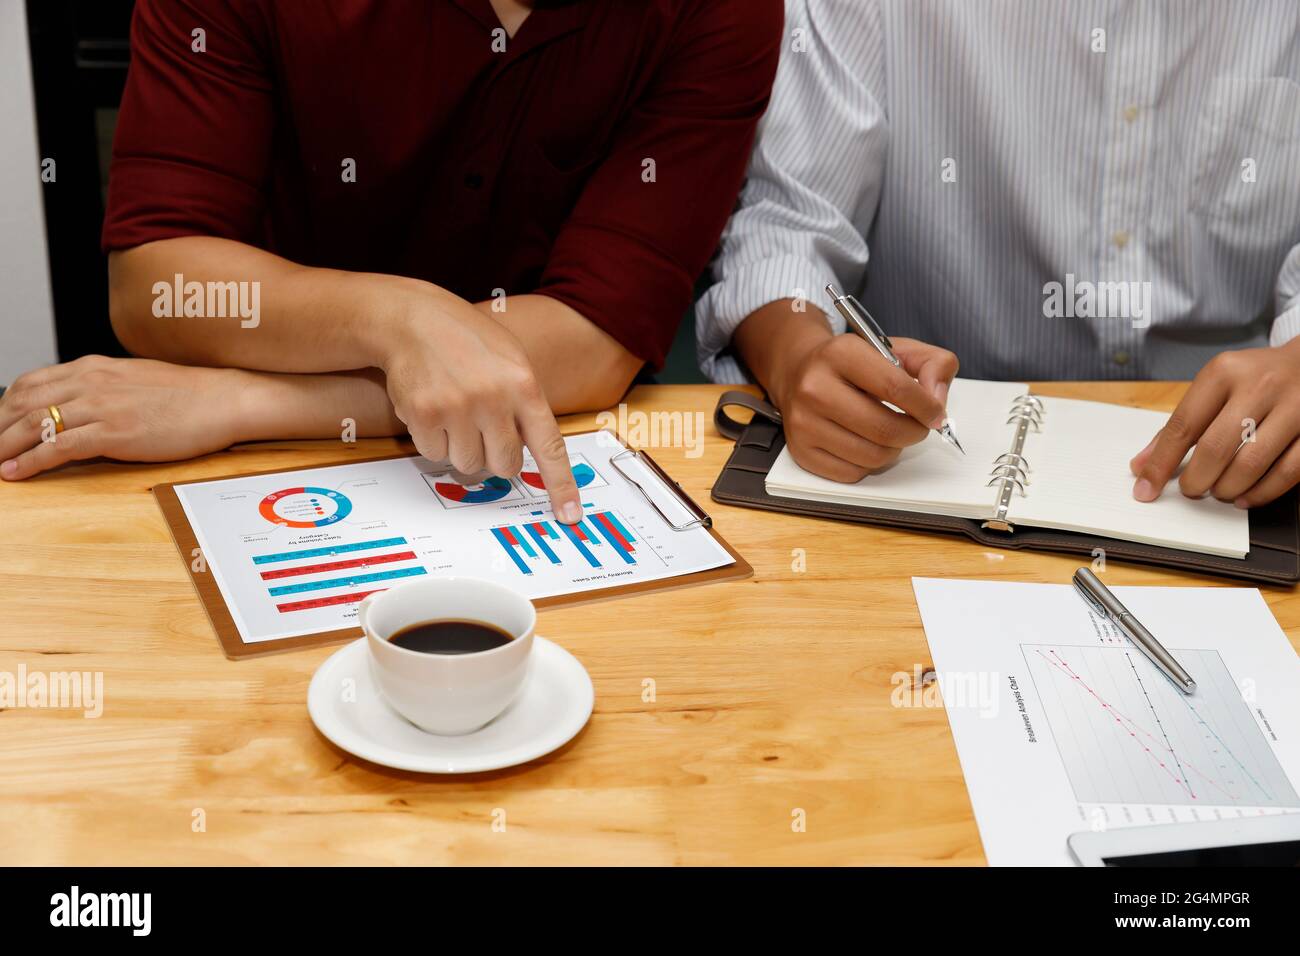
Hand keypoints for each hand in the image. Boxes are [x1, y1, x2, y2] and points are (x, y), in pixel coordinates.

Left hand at [0, 355, 241, 478]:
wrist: (222, 400)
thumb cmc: (187, 394)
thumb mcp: (134, 380)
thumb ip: (102, 388)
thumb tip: (82, 405)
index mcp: (93, 367)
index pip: (30, 383)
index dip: (3, 406)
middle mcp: (89, 381)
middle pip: (22, 403)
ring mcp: (100, 406)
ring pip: (34, 425)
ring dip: (4, 446)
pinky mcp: (113, 432)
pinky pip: (58, 447)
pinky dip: (31, 461)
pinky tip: (16, 472)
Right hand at [379, 292, 581, 521]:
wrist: (414, 319)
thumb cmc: (468, 342)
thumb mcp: (512, 362)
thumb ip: (525, 405)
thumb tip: (529, 454)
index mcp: (524, 386)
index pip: (549, 446)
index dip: (561, 484)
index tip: (569, 514)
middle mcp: (494, 399)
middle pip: (504, 465)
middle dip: (494, 457)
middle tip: (482, 431)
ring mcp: (458, 408)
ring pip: (468, 465)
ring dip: (461, 448)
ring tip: (454, 411)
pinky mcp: (425, 415)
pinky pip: (435, 455)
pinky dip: (433, 440)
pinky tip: (433, 408)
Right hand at [775, 333, 959, 481]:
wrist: (798, 371)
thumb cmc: (852, 364)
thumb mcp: (894, 349)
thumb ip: (932, 363)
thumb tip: (937, 400)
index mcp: (841, 354)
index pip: (896, 388)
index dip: (926, 407)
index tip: (936, 415)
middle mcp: (815, 388)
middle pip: (885, 429)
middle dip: (914, 433)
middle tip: (917, 427)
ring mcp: (804, 423)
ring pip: (873, 456)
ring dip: (893, 449)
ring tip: (889, 432)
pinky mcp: (800, 451)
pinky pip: (853, 473)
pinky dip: (869, 463)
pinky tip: (865, 443)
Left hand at [1131, 340, 1299, 507]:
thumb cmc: (1256, 377)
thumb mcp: (1215, 386)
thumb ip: (1181, 424)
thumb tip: (1144, 465)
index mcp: (1224, 373)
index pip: (1183, 426)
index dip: (1161, 463)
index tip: (1146, 488)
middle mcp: (1260, 386)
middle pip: (1215, 448)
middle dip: (1196, 479)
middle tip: (1191, 489)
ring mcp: (1295, 407)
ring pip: (1251, 464)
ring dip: (1227, 488)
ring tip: (1218, 491)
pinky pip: (1287, 472)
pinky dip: (1262, 492)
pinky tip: (1247, 497)